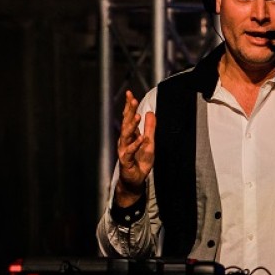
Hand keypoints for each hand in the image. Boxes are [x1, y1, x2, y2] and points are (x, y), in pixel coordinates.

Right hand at [114, 90, 155, 207]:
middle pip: (126, 123)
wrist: (135, 180)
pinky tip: (141, 138)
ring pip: (126, 136)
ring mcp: (124, 150)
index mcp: (130, 135)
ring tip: (137, 116)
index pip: (128, 118)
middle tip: (132, 99)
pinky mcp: (126, 161)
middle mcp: (125, 141)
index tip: (130, 94)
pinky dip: (135, 144)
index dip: (129, 106)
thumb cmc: (140, 161)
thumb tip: (150, 113)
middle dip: (128, 111)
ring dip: (131, 125)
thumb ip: (150, 128)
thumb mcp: (149, 143)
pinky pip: (130, 151)